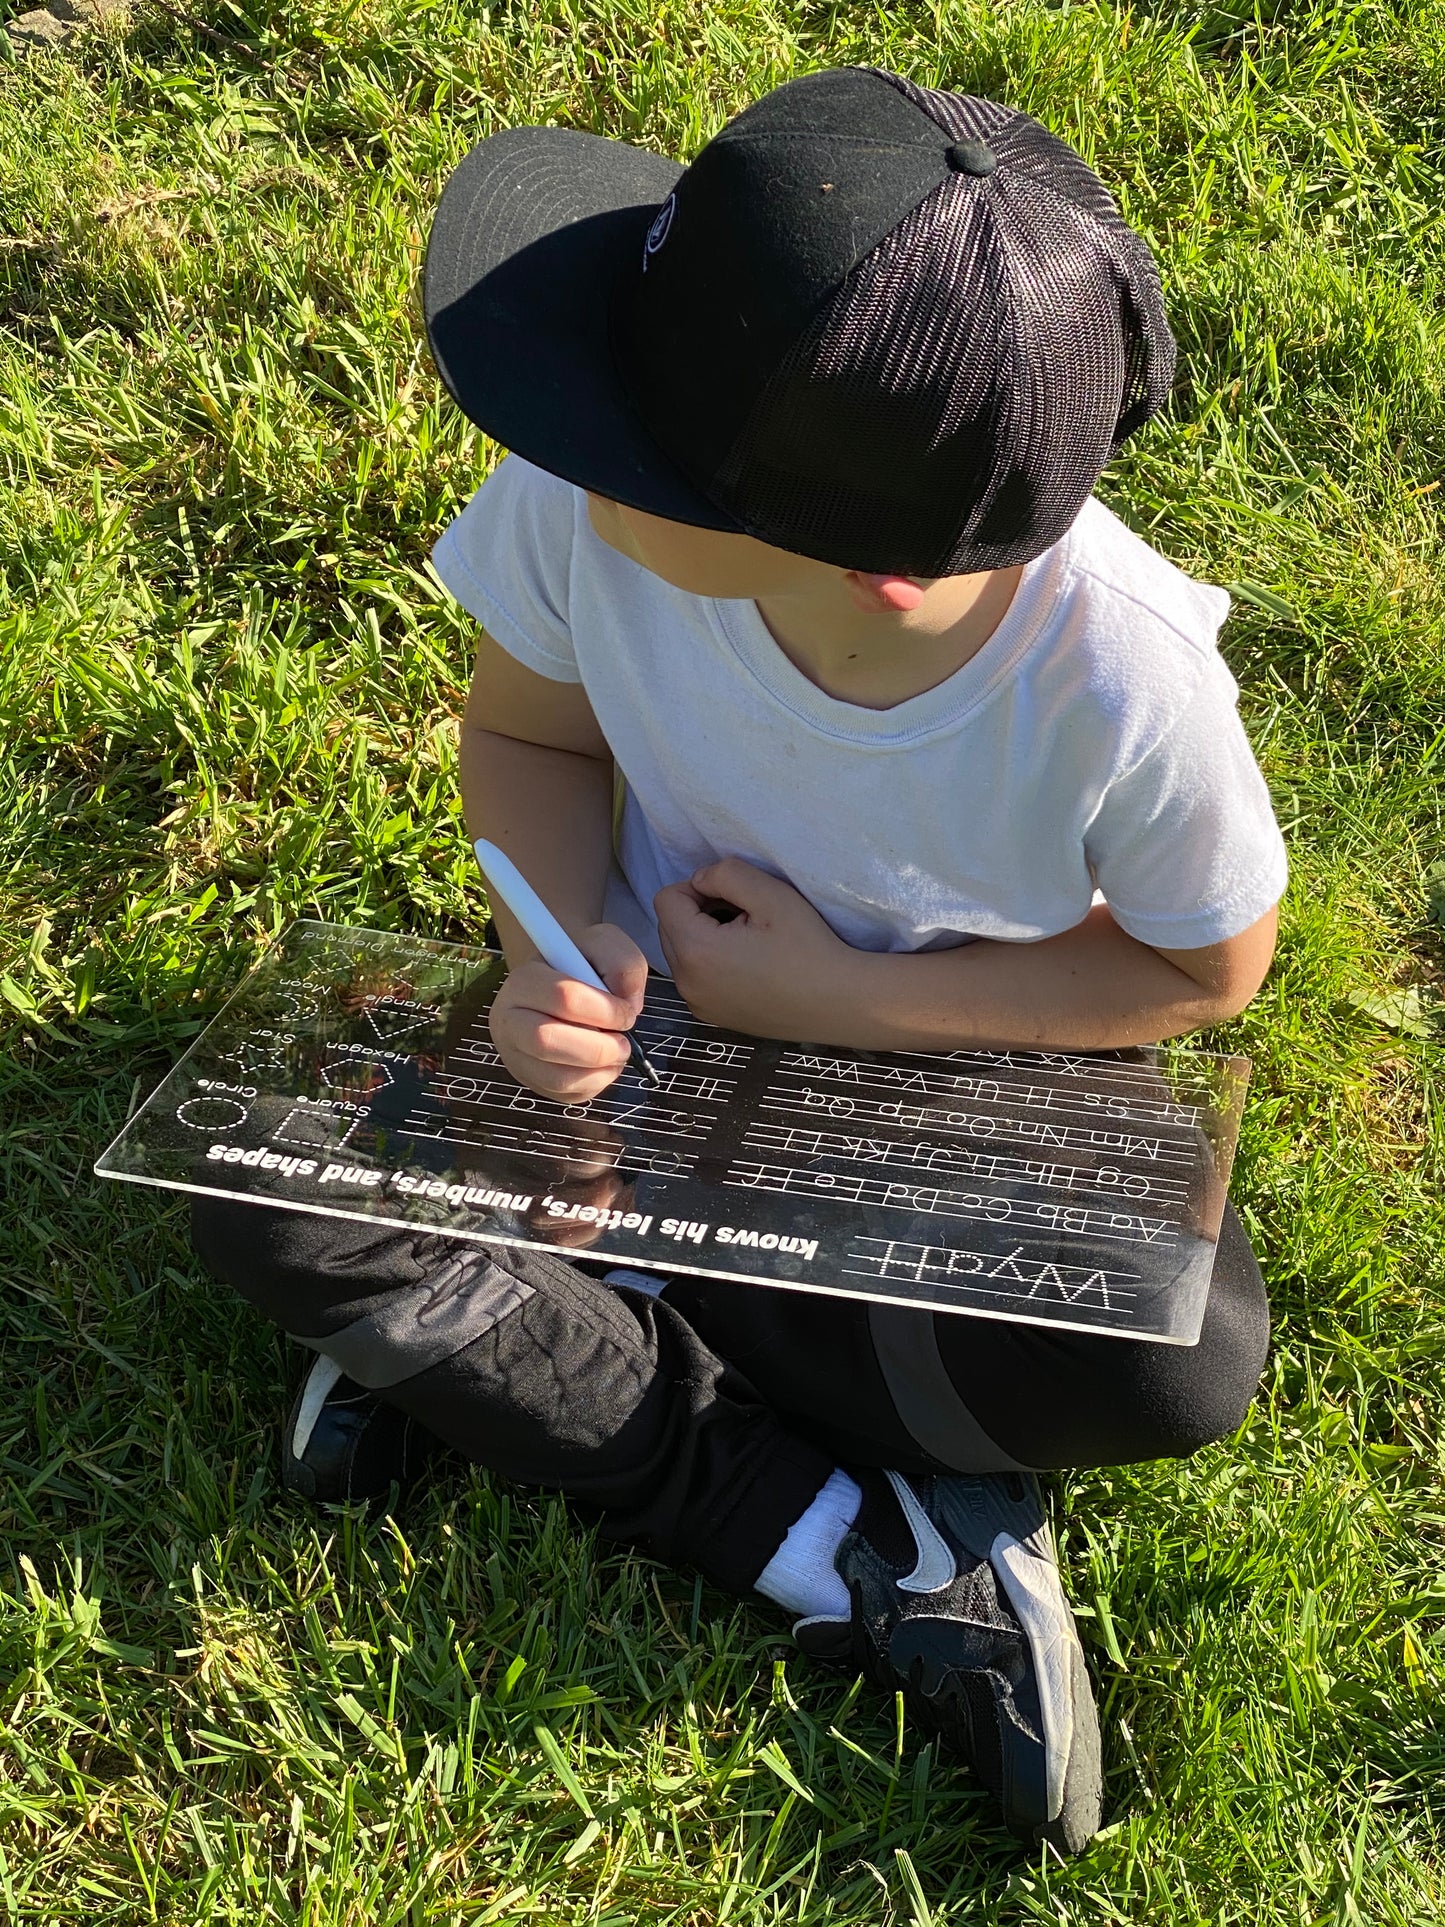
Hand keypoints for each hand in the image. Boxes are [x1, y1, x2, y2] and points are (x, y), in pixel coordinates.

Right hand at [488, 924, 646, 1101]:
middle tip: (624, 1043)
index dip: (605, 1010)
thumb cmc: (583, 965)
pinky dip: (595, 1084)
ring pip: (555, 1078)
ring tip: (617, 1053)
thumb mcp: (606, 946)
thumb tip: (628, 1005)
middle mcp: (509, 1020)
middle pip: (546, 1041)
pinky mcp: (531, 1081)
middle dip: (598, 1048)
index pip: (563, 997)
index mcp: (523, 980)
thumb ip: (622, 964)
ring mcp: (516, 1055)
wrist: (562, 985)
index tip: (627, 1012)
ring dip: (599, 1070)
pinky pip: (564, 1095)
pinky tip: (604, 1065)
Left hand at [654, 857, 857, 1037]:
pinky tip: (749, 965)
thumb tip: (699, 881)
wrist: (838, 1002)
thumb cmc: (809, 948)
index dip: (699, 888)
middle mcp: (686, 983)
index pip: (666, 899)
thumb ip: (725, 874)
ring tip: (748, 942)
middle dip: (698, 913)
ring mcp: (697, 1004)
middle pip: (668, 926)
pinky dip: (711, 964)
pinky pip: (695, 977)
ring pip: (680, 952)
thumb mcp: (771, 895)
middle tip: (745, 917)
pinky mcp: (711, 1017)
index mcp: (696, 951)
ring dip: (704, 938)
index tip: (736, 898)